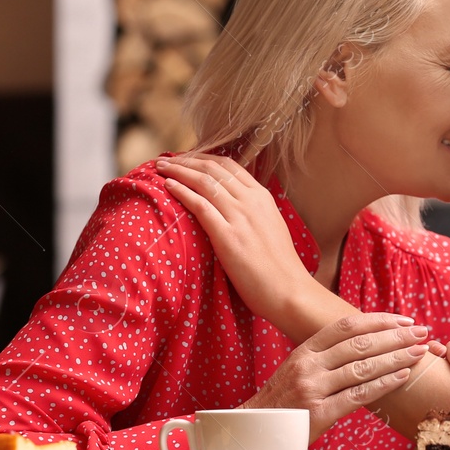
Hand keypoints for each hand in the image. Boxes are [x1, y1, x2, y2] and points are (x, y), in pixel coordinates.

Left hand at [158, 154, 308, 323]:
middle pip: (213, 168)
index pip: (229, 166)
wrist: (289, 291)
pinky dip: (182, 191)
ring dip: (179, 171)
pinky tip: (167, 186)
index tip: (187, 158)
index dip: (204, 158)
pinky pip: (200, 205)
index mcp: (263, 197)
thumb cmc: (280, 268)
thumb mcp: (271, 228)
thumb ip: (254, 213)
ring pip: (204, 181)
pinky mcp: (228, 236)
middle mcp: (251, 201)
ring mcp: (240, 217)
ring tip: (160, 168)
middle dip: (187, 160)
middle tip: (166, 160)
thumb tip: (234, 209)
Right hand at [243, 312, 429, 439]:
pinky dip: (383, 384)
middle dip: (395, 336)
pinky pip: (358, 395)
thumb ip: (325, 359)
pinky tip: (402, 377)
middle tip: (422, 332)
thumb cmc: (282, 404)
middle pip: (359, 343)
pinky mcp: (318, 414)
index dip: (378, 320)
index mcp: (304, 351)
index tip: (404, 320)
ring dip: (396, 357)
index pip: (346, 326)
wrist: (253, 434)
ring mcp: (312, 388)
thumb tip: (363, 346)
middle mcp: (307, 365)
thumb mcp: (297, 371)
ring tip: (419, 352)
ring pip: (363, 367)